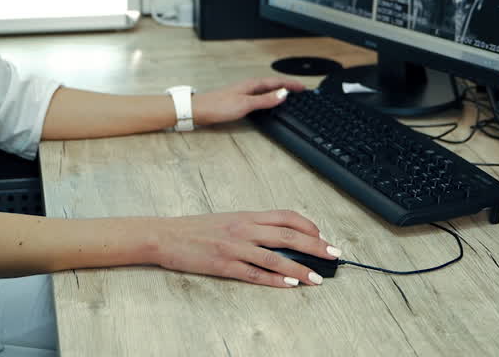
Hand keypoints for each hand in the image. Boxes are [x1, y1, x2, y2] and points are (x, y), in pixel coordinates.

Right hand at [151, 210, 338, 287]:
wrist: (165, 236)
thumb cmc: (196, 229)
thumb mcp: (228, 221)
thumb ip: (252, 227)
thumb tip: (279, 238)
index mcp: (246, 216)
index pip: (285, 217)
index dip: (308, 226)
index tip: (322, 236)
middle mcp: (244, 229)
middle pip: (288, 236)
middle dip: (315, 245)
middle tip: (333, 254)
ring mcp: (234, 247)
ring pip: (275, 257)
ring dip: (300, 268)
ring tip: (317, 278)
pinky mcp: (224, 265)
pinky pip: (254, 273)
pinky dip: (274, 279)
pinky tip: (288, 283)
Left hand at [192, 77, 306, 126]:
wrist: (199, 110)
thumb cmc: (218, 106)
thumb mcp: (245, 104)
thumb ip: (265, 100)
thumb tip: (283, 94)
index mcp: (252, 84)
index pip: (277, 82)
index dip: (291, 84)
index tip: (303, 87)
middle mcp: (249, 86)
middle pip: (273, 84)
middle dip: (287, 86)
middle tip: (300, 89)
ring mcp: (244, 92)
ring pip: (266, 89)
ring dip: (279, 90)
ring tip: (289, 93)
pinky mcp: (239, 99)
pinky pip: (260, 95)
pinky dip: (269, 96)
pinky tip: (268, 101)